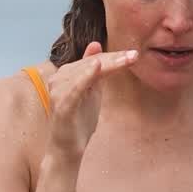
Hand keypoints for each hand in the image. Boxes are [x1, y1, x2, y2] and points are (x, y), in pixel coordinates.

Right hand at [45, 40, 138, 158]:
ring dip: (106, 64)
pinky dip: (85, 77)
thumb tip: (95, 43)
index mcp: (66, 74)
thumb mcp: (90, 91)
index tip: (134, 54)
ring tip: (124, 60)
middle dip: (113, 59)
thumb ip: (93, 70)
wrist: (67, 148)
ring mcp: (59, 92)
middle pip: (90, 63)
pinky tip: (97, 67)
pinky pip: (74, 88)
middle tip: (134, 55)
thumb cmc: (79, 120)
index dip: (113, 56)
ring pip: (84, 72)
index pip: (93, 60)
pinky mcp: (62, 105)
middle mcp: (59, 79)